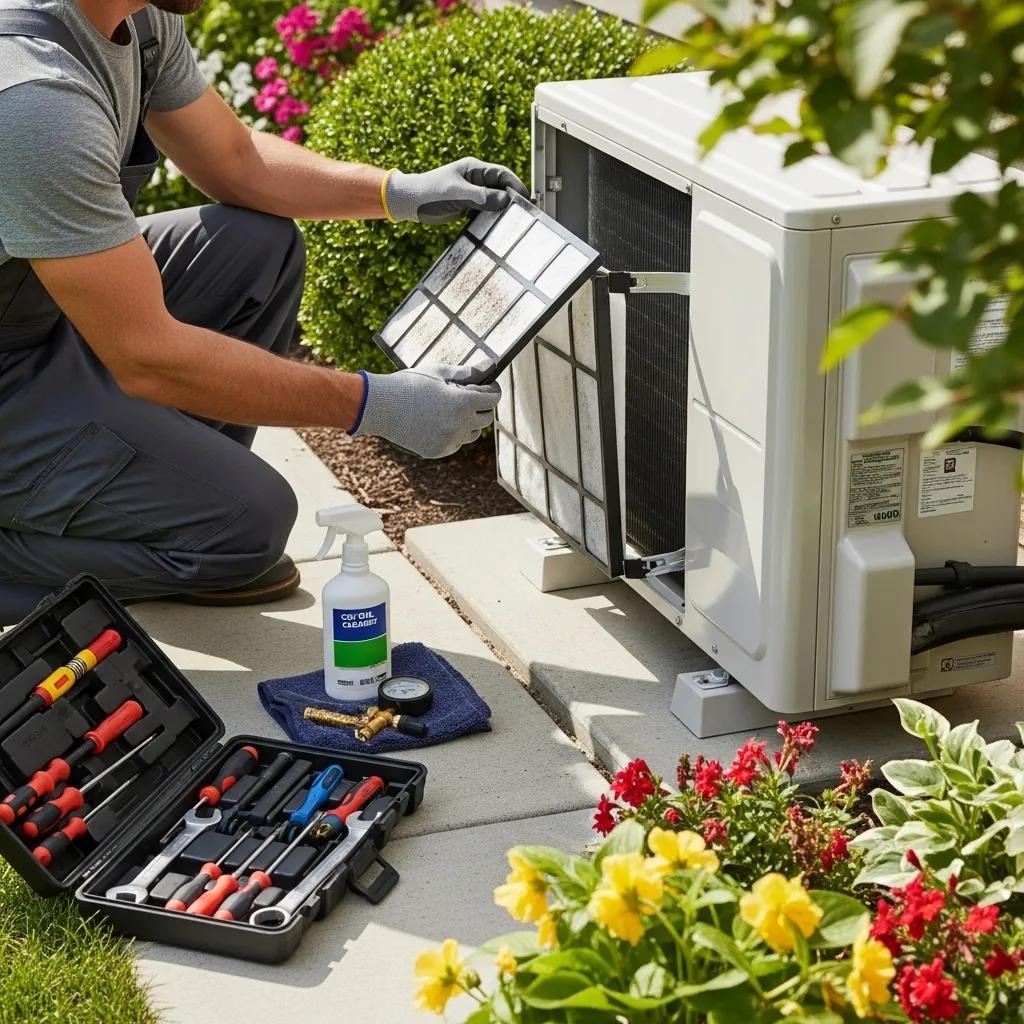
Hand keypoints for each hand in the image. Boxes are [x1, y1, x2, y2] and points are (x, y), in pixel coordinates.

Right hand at [350, 362, 500, 457]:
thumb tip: (490, 365)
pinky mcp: (438, 451)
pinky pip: (456, 443)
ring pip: (473, 433)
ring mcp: (449, 441)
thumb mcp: (439, 373)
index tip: (488, 385)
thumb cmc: (410, 384)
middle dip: (482, 406)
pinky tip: (438, 421)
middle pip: (486, 418)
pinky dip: (453, 434)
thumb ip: (468, 372)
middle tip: (469, 396)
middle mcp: (460, 425)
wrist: (380, 406)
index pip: (493, 398)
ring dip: (469, 421)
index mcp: (463, 403)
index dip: (492, 389)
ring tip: (452, 409)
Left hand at [384, 157, 528, 224]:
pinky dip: (492, 218)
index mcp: (474, 169)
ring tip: (514, 222)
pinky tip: (497, 227)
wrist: (409, 202)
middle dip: (513, 199)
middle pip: (501, 188)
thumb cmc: (428, 192)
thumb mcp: (456, 193)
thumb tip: (504, 200)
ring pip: (494, 200)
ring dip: (503, 210)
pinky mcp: (467, 206)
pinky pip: (485, 211)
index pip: (502, 175)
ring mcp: (472, 193)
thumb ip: (480, 196)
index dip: (516, 185)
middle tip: (524, 214)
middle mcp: (475, 179)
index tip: (526, 199)